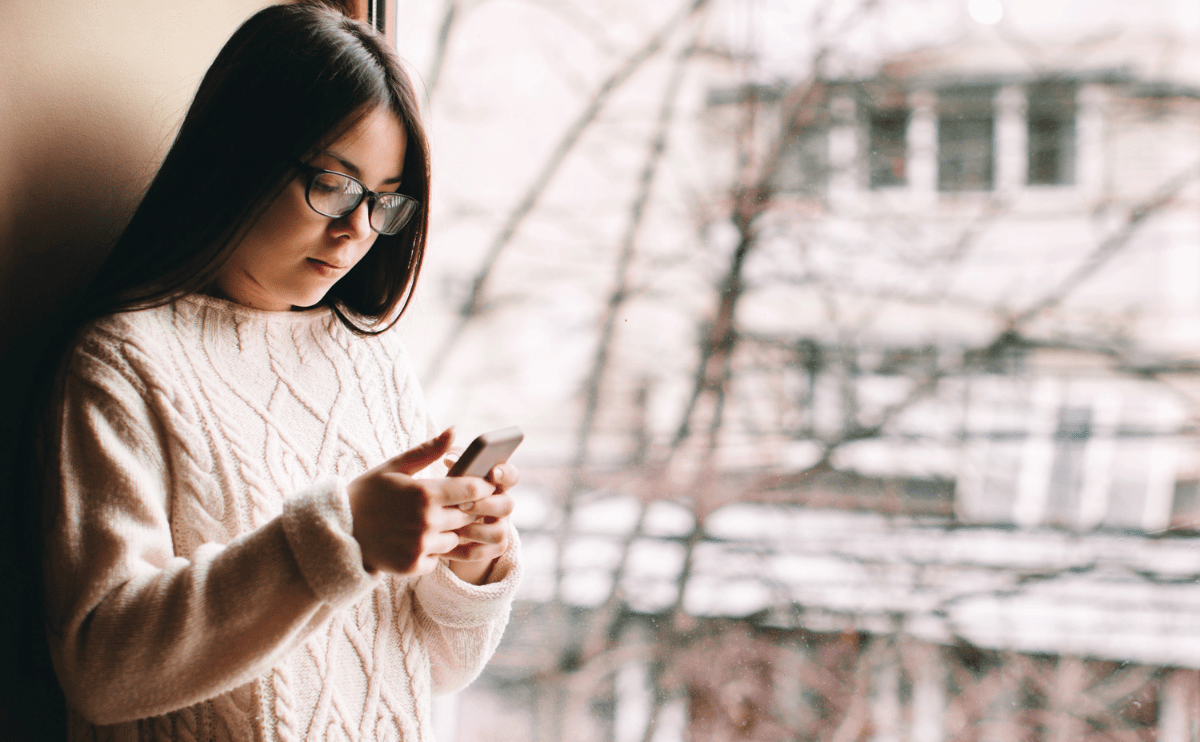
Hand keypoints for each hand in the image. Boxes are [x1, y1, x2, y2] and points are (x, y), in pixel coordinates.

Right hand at [347, 429, 494, 575]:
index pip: (472, 490)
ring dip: (449, 531)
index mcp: (424, 493)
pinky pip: (439, 559)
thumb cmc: (367, 493)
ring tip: (429, 522)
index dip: (481, 487)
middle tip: (453, 505)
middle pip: (468, 516)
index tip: (480, 485)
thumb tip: (454, 430)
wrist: (337, 530)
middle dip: (466, 509)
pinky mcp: (413, 565)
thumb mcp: (394, 466)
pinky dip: (432, 551)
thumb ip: (428, 451)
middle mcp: (426, 521)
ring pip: (456, 539)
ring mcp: (420, 546)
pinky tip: (415, 540)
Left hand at [443, 460, 517, 584]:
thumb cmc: (441, 495)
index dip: (505, 473)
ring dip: (477, 530)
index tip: (492, 473)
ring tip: (454, 529)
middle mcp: (500, 504)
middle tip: (462, 505)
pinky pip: (484, 552)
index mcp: (494, 484)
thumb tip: (451, 457)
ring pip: (499, 532)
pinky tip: (445, 547)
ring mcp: (498, 527)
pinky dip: (464, 550)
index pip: (510, 475)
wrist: (430, 530)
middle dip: (486, 505)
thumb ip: (453, 463)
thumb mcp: (445, 477)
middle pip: (508, 505)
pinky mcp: (490, 549)